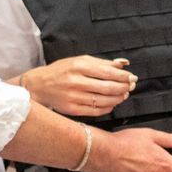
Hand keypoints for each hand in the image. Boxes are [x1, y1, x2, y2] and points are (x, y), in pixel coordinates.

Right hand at [19, 55, 134, 116]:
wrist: (39, 85)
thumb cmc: (61, 71)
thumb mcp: (80, 60)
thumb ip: (102, 63)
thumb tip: (123, 64)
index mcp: (79, 66)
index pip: (108, 72)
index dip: (123, 76)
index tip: (132, 77)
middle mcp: (76, 81)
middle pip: (108, 87)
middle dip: (124, 88)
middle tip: (130, 87)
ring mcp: (74, 97)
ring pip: (104, 101)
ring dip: (118, 98)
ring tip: (123, 95)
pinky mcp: (72, 109)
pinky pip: (96, 111)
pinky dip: (108, 108)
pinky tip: (111, 103)